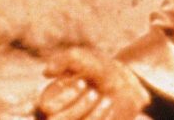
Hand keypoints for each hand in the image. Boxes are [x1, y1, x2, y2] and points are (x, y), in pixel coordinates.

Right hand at [36, 48, 150, 119]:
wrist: (127, 84)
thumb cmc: (101, 70)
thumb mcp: (88, 59)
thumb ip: (66, 59)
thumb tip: (46, 71)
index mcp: (53, 97)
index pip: (46, 106)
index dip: (63, 97)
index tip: (82, 82)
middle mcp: (60, 114)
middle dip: (78, 108)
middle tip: (94, 92)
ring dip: (94, 115)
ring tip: (108, 99)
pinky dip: (105, 119)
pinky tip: (112, 108)